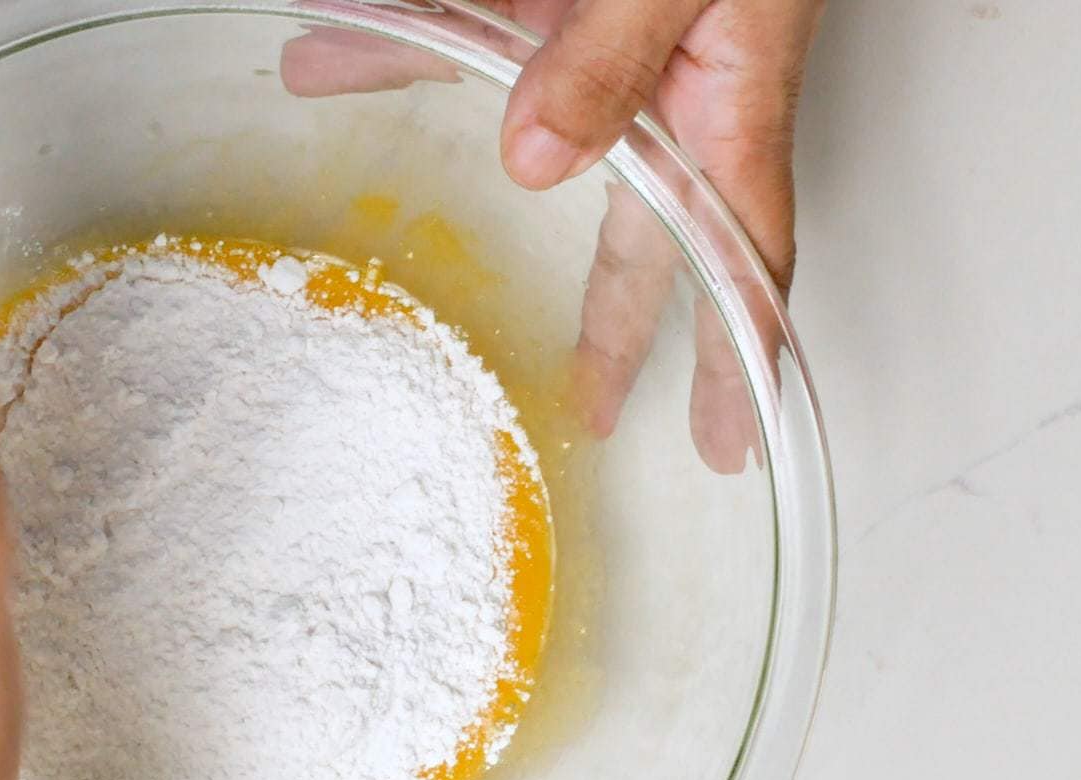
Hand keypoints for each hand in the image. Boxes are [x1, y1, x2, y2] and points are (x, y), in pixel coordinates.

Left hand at [282, 0, 820, 470]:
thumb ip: (612, 59)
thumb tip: (540, 162)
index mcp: (730, 86)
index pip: (745, 252)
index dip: (738, 353)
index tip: (724, 436)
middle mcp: (679, 69)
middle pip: (648, 218)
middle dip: (617, 313)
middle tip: (595, 399)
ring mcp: (620, 22)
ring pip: (531, 94)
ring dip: (432, 94)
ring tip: (347, 95)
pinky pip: (487, 17)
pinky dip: (413, 24)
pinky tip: (335, 24)